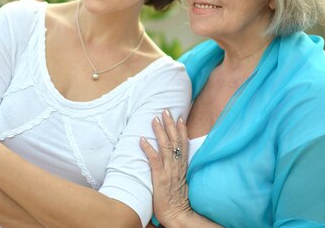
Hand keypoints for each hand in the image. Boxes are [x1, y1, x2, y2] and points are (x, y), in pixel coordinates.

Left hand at [140, 110, 192, 226]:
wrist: (178, 215)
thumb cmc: (177, 200)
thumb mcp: (180, 181)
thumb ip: (177, 169)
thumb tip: (173, 161)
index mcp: (182, 166)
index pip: (183, 144)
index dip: (181, 130)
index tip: (179, 117)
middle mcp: (177, 166)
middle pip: (175, 141)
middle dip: (170, 124)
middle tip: (166, 110)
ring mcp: (169, 171)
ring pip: (165, 146)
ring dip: (159, 131)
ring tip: (154, 118)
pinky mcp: (160, 178)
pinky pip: (154, 160)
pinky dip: (148, 148)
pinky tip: (141, 139)